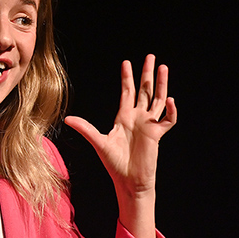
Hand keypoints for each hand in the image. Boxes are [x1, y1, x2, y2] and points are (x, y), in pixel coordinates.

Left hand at [64, 55, 176, 198]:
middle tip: (151, 57)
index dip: (127, 77)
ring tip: (163, 67)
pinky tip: (169, 101)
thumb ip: (85, 128)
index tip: (126, 62)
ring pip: (157, 100)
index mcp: (123, 117)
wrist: (128, 180)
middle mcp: (137, 118)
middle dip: (147, 74)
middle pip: (144, 91)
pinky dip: (170, 111)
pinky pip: (167, 120)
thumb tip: (67, 119)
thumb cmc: (113, 164)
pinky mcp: (157, 135)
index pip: (127, 92)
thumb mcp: (98, 142)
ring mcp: (148, 125)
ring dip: (161, 84)